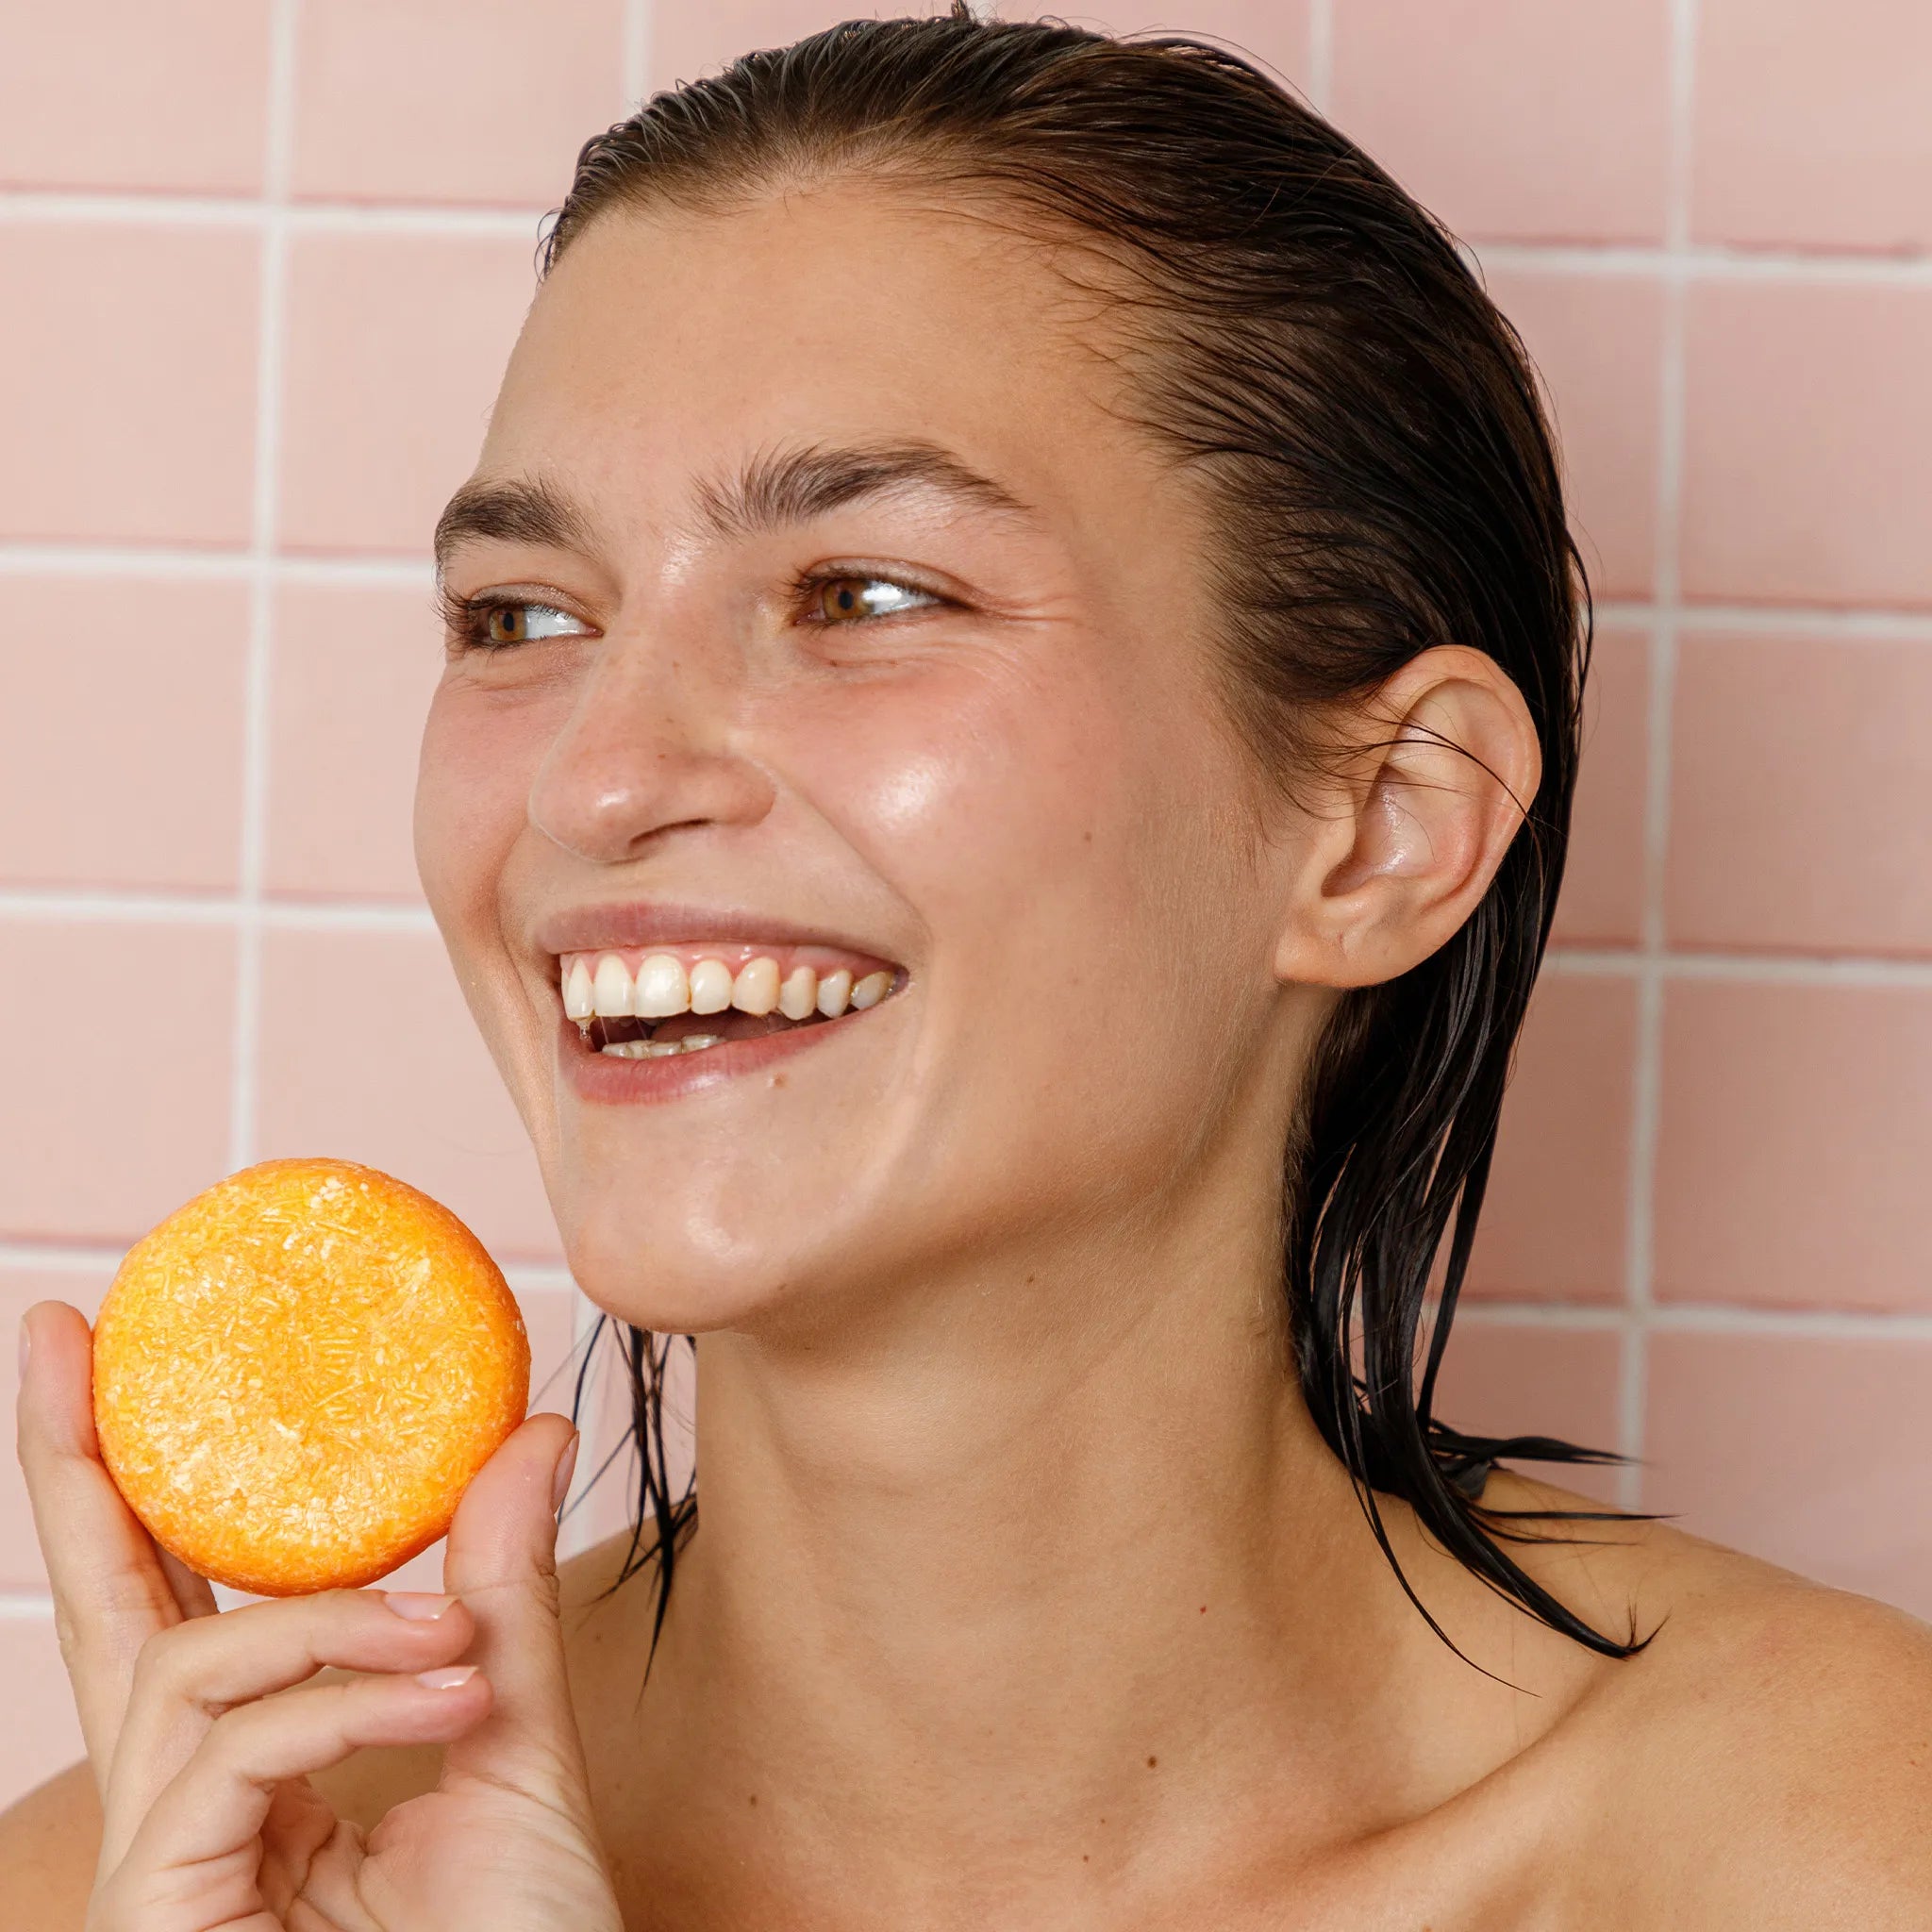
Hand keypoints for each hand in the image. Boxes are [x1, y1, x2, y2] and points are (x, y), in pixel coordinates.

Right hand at [16, 1300, 624, 1931]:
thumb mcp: (513, 1742)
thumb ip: (494, 1595)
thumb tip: (525, 1432)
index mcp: (264, 1774)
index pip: (182, 1613)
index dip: (137, 1491)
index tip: (109, 1359)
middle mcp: (193, 1815)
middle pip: (111, 1621)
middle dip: (83, 1473)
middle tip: (61, 1335)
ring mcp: (164, 1879)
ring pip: (188, 1674)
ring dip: (334, 1628)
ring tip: (454, 1645)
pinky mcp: (158, 1920)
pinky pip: (223, 1753)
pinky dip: (338, 1703)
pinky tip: (438, 1695)